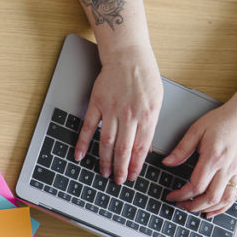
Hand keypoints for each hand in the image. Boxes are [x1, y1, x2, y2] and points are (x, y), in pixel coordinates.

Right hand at [76, 44, 161, 183]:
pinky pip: (89, 128)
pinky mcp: (97, 104)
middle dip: (121, 169)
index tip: (132, 176)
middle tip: (118, 181)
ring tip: (105, 173)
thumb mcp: (156, 101)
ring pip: (107, 143)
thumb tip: (146, 147)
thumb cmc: (145, 76)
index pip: (141, 148)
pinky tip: (80, 155)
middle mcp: (129, 115)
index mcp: (147, 116)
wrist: (128, 55)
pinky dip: (83, 144)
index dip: (136, 165)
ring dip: (105, 161)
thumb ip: (150, 124)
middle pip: (124, 150)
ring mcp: (111, 110)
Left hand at [163, 102, 236, 215]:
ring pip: (223, 200)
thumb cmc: (223, 121)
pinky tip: (212, 210)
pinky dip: (222, 207)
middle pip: (209, 197)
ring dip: (206, 208)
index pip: (196, 185)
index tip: (171, 196)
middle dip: (191, 205)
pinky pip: (233, 196)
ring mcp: (235, 172)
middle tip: (179, 204)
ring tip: (193, 208)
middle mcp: (226, 168)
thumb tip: (167, 162)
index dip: (181, 195)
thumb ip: (182, 149)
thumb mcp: (197, 130)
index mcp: (213, 157)